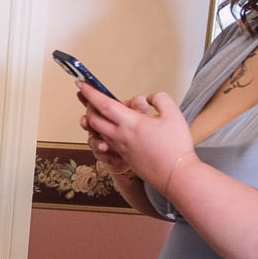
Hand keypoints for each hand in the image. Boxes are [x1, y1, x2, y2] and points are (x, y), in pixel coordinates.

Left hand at [77, 82, 193, 187]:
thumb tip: (148, 98)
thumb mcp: (173, 114)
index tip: (81, 83)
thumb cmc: (175, 147)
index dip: (90, 93)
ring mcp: (120, 147)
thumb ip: (159, 99)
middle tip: (88, 96)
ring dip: (94, 119)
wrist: (175, 175)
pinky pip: (107, 140)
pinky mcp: (123, 155)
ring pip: (98, 130)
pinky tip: (112, 126)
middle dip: (88, 105)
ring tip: (99, 110)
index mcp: (130, 123)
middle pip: (94, 118)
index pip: (103, 104)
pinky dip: (104, 130)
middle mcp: (120, 135)